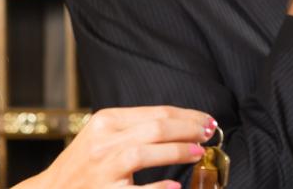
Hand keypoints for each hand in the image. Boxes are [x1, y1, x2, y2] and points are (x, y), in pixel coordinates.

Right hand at [18, 106, 214, 188]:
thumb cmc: (83, 164)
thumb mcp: (102, 136)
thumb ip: (134, 128)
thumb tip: (179, 125)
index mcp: (105, 121)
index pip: (154, 112)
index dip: (186, 116)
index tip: (207, 120)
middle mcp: (102, 142)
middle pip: (154, 128)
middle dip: (188, 130)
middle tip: (210, 133)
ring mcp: (101, 169)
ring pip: (143, 152)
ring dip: (177, 151)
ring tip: (198, 151)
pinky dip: (157, 188)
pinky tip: (175, 186)